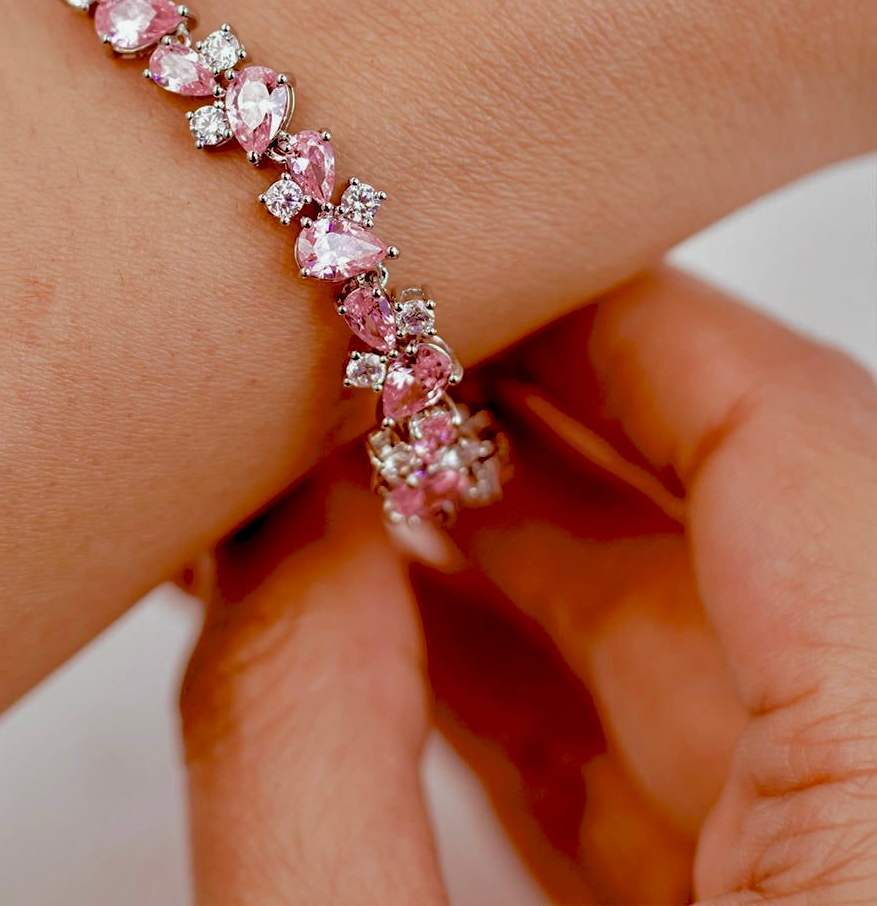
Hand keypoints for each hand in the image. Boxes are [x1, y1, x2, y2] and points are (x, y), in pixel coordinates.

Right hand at [180, 269, 876, 904]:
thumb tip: (283, 521)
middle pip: (744, 532)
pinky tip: (381, 625)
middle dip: (531, 429)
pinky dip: (528, 685)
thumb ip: (308, 751)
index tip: (490, 260)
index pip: (804, 447)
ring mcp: (839, 875)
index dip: (635, 320)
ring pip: (699, 649)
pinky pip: (678, 769)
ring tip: (338, 478)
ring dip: (509, 551)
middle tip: (373, 358)